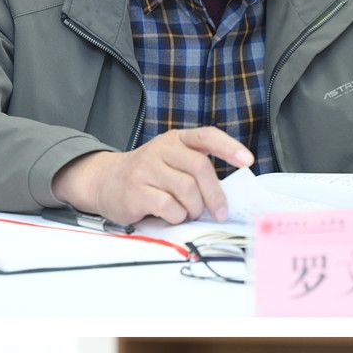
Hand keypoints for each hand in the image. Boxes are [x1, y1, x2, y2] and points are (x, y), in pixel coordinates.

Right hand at [50, 127, 253, 225]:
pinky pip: (169, 207)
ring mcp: (146, 169)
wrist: (104, 182)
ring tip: (189, 213)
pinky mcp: (136, 191)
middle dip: (215, 194)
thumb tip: (228, 195)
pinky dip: (177, 216)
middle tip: (219, 212)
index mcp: (175, 140)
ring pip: (187, 190)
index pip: (206, 136)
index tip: (247, 161)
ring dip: (195, 208)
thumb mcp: (172, 162)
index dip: (229, 147)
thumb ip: (196, 170)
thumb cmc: (149, 176)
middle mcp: (161, 149)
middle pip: (200, 168)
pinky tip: (172, 216)